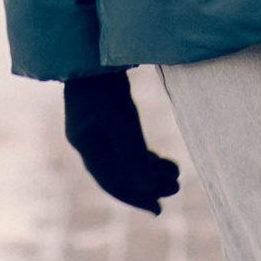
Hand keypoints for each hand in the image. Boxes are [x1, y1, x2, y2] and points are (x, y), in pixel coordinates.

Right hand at [63, 68, 180, 214]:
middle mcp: (88, 140)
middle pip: (119, 172)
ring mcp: (96, 128)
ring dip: (150, 169)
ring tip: (175, 175)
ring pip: (125, 159)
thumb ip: (134, 156)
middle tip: (175, 189)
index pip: (111, 180)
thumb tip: (148, 190)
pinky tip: (162, 161)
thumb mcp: (123, 122)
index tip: (158, 209)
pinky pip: (126, 145)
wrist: (96, 51)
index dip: (135, 197)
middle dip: (147, 183)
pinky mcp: (107, 117)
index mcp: (85, 144)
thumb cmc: (108, 85)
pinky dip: (144, 155)